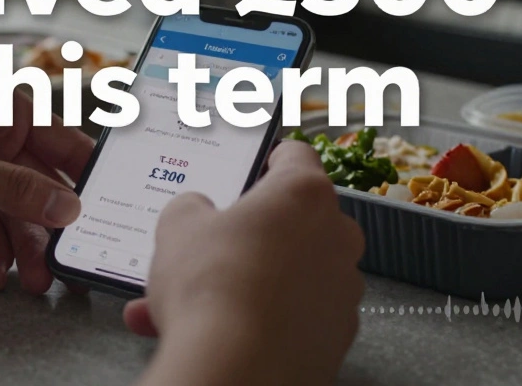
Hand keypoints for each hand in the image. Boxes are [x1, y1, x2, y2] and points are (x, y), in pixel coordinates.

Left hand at [0, 79, 92, 293]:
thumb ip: (11, 186)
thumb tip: (66, 205)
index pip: (59, 138)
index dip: (84, 173)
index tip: (107, 208)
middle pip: (38, 182)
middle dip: (52, 223)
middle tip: (69, 258)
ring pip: (13, 211)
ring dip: (24, 246)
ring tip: (33, 279)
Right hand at [126, 141, 365, 385]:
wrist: (235, 370)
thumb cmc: (213, 287)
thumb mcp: (178, 227)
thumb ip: (191, 209)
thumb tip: (197, 213)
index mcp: (304, 194)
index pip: (296, 157)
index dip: (271, 158)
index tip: (256, 166)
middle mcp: (337, 237)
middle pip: (295, 223)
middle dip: (251, 236)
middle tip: (209, 248)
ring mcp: (342, 290)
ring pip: (289, 276)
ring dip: (246, 284)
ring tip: (185, 305)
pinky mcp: (337, 338)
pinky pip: (294, 318)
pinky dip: (260, 321)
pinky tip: (214, 333)